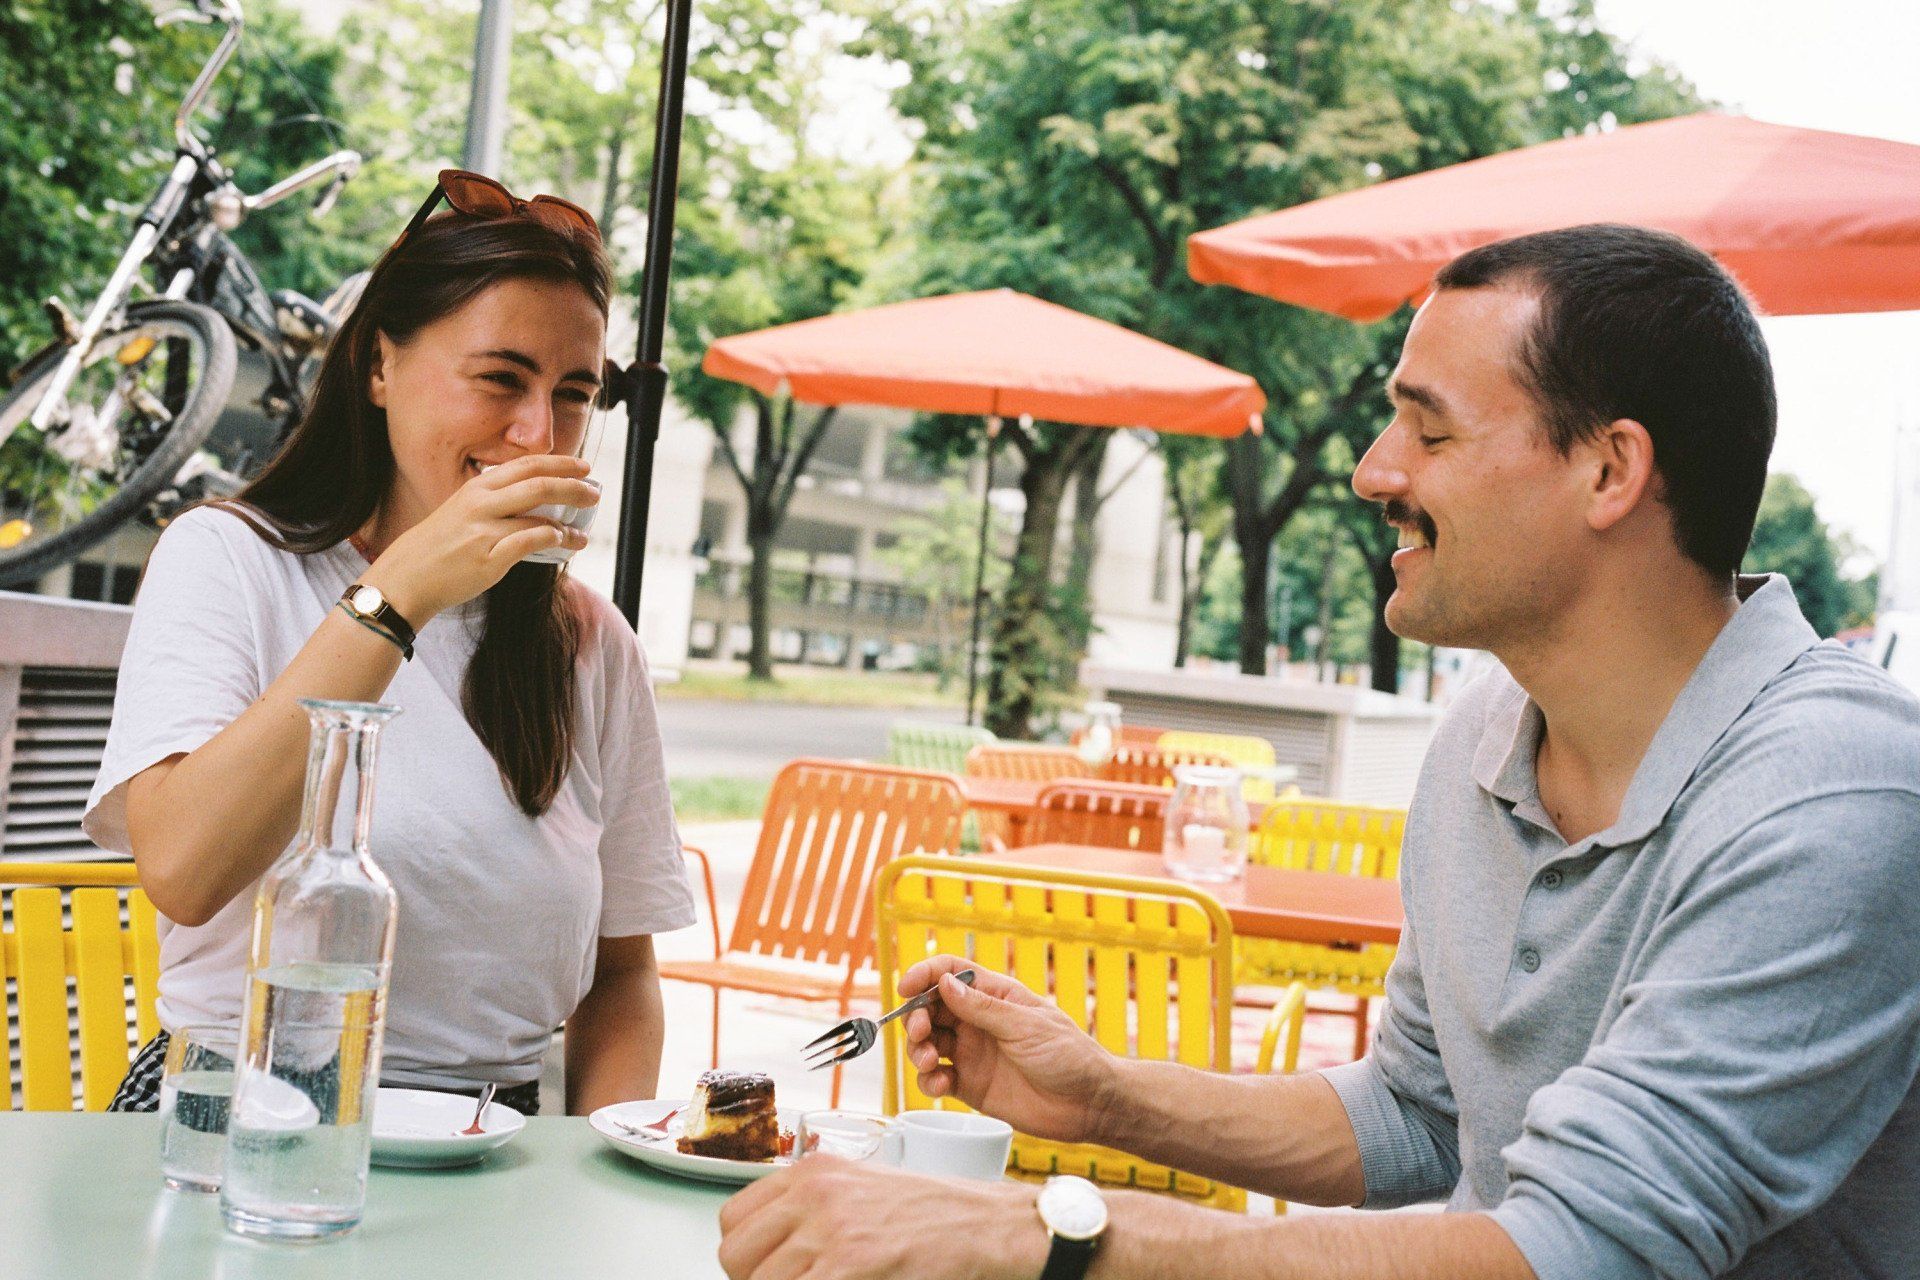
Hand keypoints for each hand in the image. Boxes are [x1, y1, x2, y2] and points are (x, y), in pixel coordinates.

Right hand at [360, 454, 597, 621]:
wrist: (408, 576)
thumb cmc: (441, 544)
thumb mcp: (463, 510)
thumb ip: (495, 500)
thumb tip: (536, 497)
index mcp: (478, 489)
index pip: (526, 465)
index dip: (560, 463)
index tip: (583, 466)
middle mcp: (482, 504)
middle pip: (539, 485)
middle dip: (573, 487)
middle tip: (593, 494)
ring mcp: (484, 531)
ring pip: (539, 516)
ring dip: (569, 523)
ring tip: (583, 533)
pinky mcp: (489, 559)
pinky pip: (530, 543)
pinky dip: (554, 540)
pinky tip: (566, 544)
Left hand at [717, 1156, 1045, 1279]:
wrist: (984, 1225)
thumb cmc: (928, 1213)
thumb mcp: (858, 1189)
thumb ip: (809, 1211)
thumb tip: (765, 1254)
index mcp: (810, 1171)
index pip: (732, 1220)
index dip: (745, 1257)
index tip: (764, 1271)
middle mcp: (813, 1192)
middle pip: (735, 1256)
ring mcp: (831, 1228)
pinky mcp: (851, 1263)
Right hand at [901, 957, 1119, 1145]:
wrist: (1089, 1103)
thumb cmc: (1069, 1055)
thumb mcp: (1026, 1025)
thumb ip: (982, 1008)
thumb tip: (944, 984)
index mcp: (995, 996)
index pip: (951, 973)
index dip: (925, 975)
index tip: (906, 988)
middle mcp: (979, 1022)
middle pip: (930, 1009)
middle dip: (916, 1017)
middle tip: (920, 1033)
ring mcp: (973, 1053)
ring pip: (928, 1043)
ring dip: (918, 1050)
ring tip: (931, 1062)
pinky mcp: (971, 1085)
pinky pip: (937, 1078)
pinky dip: (929, 1080)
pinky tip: (940, 1084)